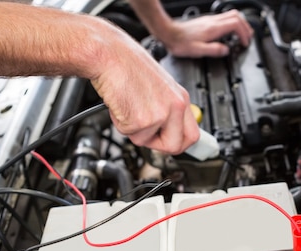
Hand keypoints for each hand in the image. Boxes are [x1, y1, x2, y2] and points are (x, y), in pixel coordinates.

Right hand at [89, 24, 199, 153]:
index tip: (170, 144)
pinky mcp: (140, 120)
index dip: (179, 143)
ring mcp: (160, 114)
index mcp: (181, 98)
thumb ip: (167, 108)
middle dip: (157, 145)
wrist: (108, 54)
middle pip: (175, 146)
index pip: (192, 135)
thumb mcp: (159, 86)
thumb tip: (167, 130)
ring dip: (133, 130)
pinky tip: (121, 103)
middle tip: (144, 132)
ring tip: (129, 106)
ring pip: (147, 142)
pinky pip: (129, 134)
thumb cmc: (127, 65)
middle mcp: (175, 106)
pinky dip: (120, 123)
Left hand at [159, 10, 253, 57]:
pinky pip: (224, 18)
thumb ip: (214, 50)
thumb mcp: (198, 51)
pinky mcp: (206, 21)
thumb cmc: (180, 43)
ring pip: (231, 15)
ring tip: (242, 33)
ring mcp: (210, 20)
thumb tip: (226, 51)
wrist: (169, 34)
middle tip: (248, 37)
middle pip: (236, 16)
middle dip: (245, 26)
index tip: (244, 43)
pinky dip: (231, 24)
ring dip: (240, 23)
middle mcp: (213, 21)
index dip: (244, 33)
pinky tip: (229, 32)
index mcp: (213, 28)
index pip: (236, 24)